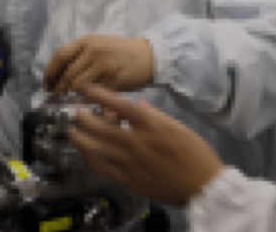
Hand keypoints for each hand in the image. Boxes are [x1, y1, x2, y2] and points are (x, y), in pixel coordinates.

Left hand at [44, 36, 154, 93]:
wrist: (149, 54)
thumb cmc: (121, 51)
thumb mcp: (99, 45)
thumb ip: (81, 56)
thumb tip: (59, 76)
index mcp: (87, 41)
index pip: (60, 56)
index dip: (50, 73)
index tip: (47, 85)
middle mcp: (94, 51)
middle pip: (67, 75)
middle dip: (59, 90)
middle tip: (56, 99)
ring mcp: (104, 66)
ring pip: (79, 86)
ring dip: (71, 97)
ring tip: (68, 103)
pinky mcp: (115, 80)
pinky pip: (95, 95)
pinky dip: (87, 102)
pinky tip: (85, 105)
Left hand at [68, 85, 224, 206]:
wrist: (204, 186)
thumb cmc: (195, 154)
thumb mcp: (178, 126)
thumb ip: (154, 115)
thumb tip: (139, 104)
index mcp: (151, 125)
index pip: (119, 104)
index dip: (99, 95)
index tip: (86, 88)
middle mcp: (137, 142)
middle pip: (101, 126)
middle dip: (83, 117)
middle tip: (75, 111)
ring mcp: (131, 163)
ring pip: (97, 148)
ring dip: (80, 137)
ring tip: (72, 130)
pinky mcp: (129, 180)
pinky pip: (102, 168)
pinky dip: (90, 159)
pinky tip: (84, 153)